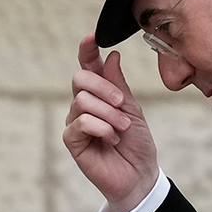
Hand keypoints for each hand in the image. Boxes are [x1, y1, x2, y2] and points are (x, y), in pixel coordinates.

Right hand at [63, 33, 158, 211]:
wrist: (139, 175)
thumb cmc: (136, 143)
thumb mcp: (132, 108)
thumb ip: (118, 84)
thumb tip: (111, 55)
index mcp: (99, 94)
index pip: (88, 67)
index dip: (87, 51)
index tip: (92, 37)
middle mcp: (83, 105)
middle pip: (80, 79)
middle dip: (104, 88)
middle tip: (122, 105)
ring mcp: (76, 122)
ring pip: (83, 101)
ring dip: (109, 114)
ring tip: (121, 129)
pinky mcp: (72, 141)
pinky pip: (81, 122)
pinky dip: (102, 128)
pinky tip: (112, 140)